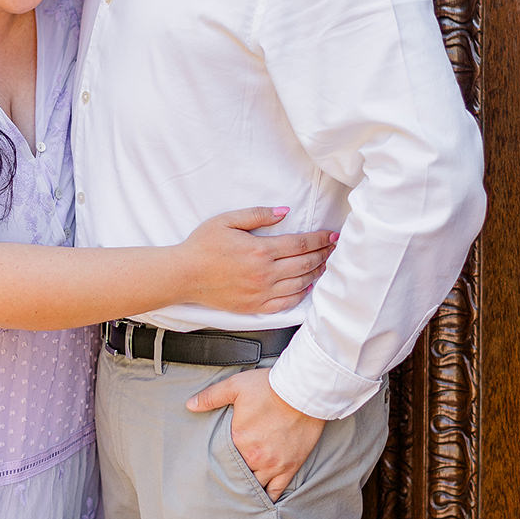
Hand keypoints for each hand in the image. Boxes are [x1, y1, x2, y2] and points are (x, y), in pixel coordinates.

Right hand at [179, 207, 336, 314]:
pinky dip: (300, 294)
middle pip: (305, 264)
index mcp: (260, 250)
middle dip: (324, 255)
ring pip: (299, 284)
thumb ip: (258, 214)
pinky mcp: (255, 306)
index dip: (320, 240)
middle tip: (335, 249)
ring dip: (316, 274)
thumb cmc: (203, 245)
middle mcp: (264, 273)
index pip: (300, 244)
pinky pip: (286, 303)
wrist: (184, 275)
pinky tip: (306, 287)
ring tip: (326, 266)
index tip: (332, 236)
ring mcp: (261, 292)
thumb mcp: (227, 220)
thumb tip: (284, 212)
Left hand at [187, 368, 325, 501]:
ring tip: (241, 491)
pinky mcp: (290, 467)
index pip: (222, 457)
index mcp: (238, 439)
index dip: (219, 460)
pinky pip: (277, 490)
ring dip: (248, 487)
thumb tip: (189, 405)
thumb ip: (211, 397)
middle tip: (226, 480)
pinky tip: (262, 500)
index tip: (215, 462)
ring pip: (255, 485)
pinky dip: (269, 497)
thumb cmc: (269, 387)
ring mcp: (273, 464)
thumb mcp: (236, 386)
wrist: (304, 391)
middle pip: (238, 474)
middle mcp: (254, 456)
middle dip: (232, 476)